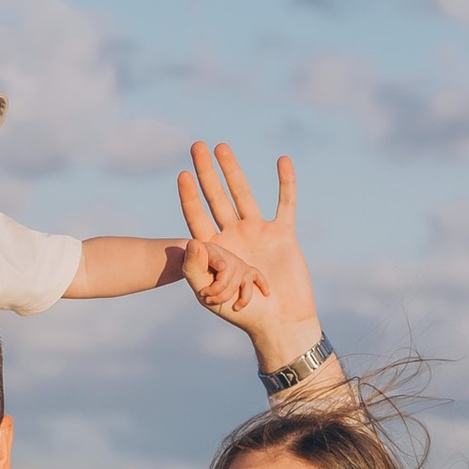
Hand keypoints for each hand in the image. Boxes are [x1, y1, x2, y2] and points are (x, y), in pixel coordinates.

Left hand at [178, 144, 318, 362]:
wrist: (279, 322)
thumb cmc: (242, 314)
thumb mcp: (209, 294)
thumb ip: (195, 268)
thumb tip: (188, 239)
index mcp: (214, 249)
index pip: (196, 216)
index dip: (189, 196)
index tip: (182, 174)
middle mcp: (233, 236)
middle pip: (216, 197)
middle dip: (206, 172)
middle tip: (196, 146)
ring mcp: (258, 233)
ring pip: (244, 195)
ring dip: (233, 170)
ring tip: (221, 146)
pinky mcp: (282, 234)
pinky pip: (285, 203)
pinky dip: (286, 183)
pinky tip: (282, 160)